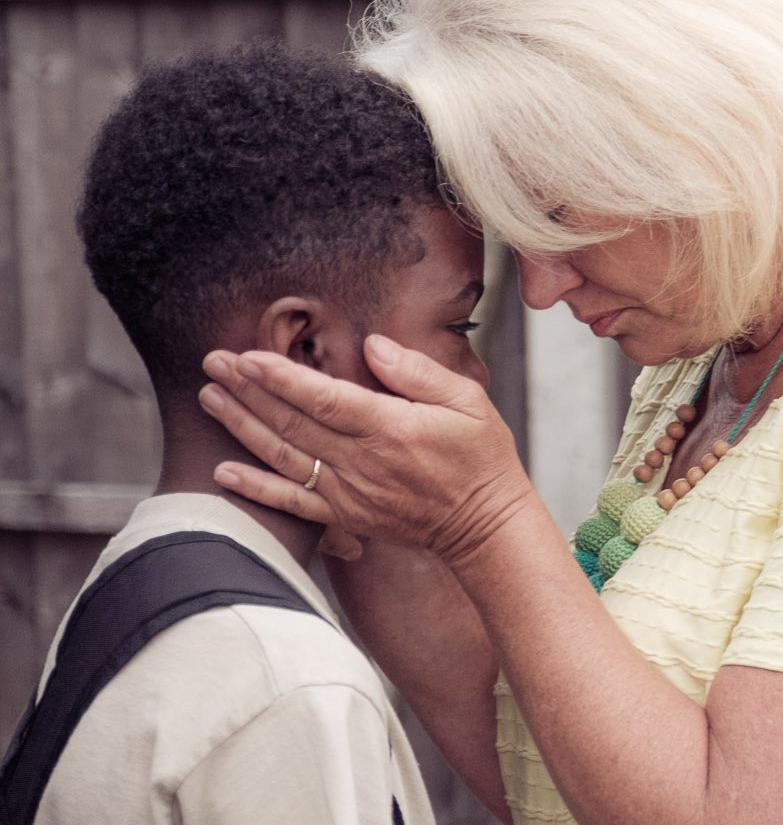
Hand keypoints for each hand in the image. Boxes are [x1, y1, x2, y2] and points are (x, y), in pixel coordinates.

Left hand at [197, 334, 535, 565]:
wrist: (485, 525)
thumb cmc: (481, 458)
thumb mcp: (468, 401)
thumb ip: (417, 372)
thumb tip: (372, 345)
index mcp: (391, 429)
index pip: (325, 398)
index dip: (282, 377)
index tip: (247, 357)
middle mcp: (363, 462)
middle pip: (293, 422)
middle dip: (248, 390)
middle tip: (213, 363)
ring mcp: (349, 493)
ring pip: (283, 456)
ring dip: (242, 426)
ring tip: (210, 397)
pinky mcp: (344, 516)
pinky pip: (291, 502)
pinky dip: (255, 488)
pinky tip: (223, 472)